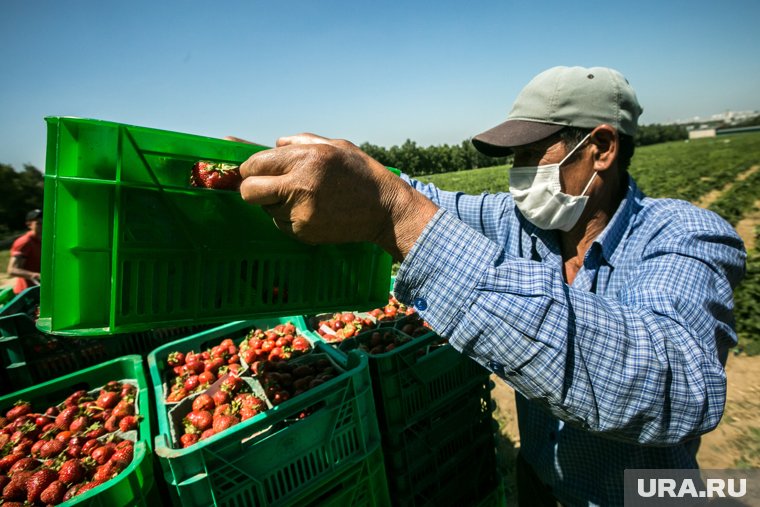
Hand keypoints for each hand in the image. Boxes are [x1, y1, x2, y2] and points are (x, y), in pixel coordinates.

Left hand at [239, 133, 437, 259]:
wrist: (385, 209)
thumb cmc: (360, 173)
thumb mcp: (334, 146)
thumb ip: (300, 141)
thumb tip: (274, 144)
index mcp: (306, 158)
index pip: (254, 164)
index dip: (250, 168)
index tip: (255, 171)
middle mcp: (300, 185)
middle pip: (249, 191)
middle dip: (252, 188)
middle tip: (265, 187)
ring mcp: (301, 213)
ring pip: (265, 209)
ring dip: (275, 203)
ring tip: (302, 197)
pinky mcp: (304, 232)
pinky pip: (280, 224)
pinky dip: (288, 218)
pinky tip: (311, 211)